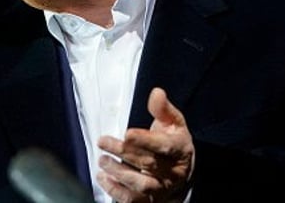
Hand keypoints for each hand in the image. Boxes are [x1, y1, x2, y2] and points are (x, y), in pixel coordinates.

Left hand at [96, 87, 194, 202]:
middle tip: (103, 141)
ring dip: (119, 173)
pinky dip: (116, 191)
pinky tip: (102, 178)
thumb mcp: (173, 123)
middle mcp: (173, 173)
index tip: (126, 133)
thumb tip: (156, 92)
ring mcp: (162, 190)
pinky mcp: (151, 201)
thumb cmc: (173, 142)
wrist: (182, 172)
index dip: (145, 140)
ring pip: (142, 185)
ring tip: (102, 160)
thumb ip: (163, 109)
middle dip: (124, 152)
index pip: (164, 146)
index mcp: (180, 150)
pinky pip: (133, 200)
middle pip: (149, 164)